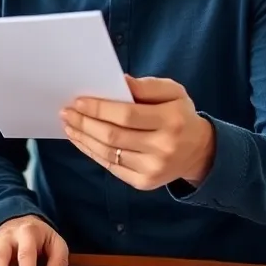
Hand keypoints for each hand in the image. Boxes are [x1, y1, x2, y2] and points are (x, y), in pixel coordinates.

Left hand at [61, 75, 214, 190]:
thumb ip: (146, 86)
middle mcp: (163, 148)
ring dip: (83, 138)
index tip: (78, 101)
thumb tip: (118, 82)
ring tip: (69, 126)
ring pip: (108, 153)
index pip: (126, 115)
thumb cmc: (180, 116)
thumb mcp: (173, 92)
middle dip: (84, 123)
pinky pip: (111, 167)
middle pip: (113, 136)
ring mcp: (153, 169)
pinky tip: (81, 140)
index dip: (99, 109)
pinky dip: (92, 152)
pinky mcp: (144, 182)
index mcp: (171, 121)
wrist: (199, 151)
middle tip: (66, 113)